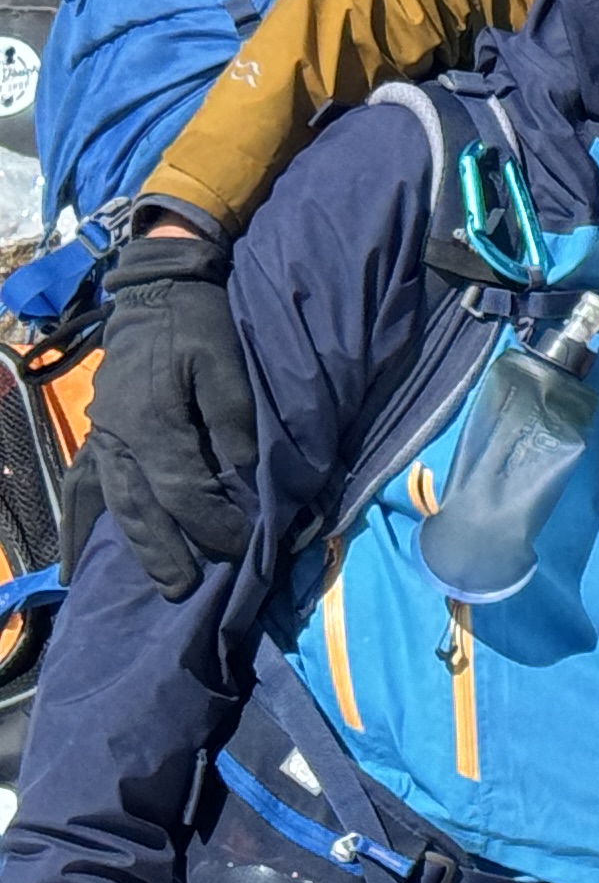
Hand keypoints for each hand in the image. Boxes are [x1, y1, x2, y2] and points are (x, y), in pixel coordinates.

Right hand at [78, 227, 254, 592]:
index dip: (212, 520)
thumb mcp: (225, 364)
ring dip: (127, 545)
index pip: (183, 489)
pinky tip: (73, 560)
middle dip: (165, 551)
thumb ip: (233, 418)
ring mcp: (103, 437)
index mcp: (152, 422)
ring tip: (144, 585)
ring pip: (111, 504)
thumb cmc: (199, 326)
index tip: (242, 543)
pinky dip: (77, 523)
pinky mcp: (99, 434)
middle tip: (184, 591)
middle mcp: (119, 438)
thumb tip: (241, 470)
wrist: (157, 292)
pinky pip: (83, 486)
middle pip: (141, 508)